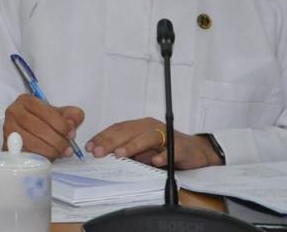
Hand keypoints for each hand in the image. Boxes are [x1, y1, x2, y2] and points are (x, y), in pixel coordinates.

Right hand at [3, 93, 84, 158]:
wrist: (22, 130)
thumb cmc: (40, 121)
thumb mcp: (56, 113)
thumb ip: (70, 115)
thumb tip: (73, 122)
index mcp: (26, 100)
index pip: (46, 111)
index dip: (61, 124)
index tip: (71, 134)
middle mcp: (14, 112)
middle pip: (39, 128)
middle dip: (57, 141)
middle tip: (68, 149)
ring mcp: (9, 129)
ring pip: (32, 142)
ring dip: (50, 151)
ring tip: (60, 153)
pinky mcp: (7, 145)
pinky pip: (26, 153)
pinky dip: (40, 157)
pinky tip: (49, 157)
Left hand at [86, 118, 218, 169]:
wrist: (197, 151)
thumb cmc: (166, 149)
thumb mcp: (144, 149)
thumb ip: (128, 149)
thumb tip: (105, 155)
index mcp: (140, 126)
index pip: (117, 129)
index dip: (102, 137)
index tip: (89, 147)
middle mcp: (151, 127)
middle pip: (128, 132)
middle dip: (110, 142)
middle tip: (97, 152)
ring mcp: (166, 136)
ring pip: (147, 138)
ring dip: (132, 146)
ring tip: (119, 154)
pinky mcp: (181, 147)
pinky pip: (171, 151)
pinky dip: (163, 155)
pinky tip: (155, 161)